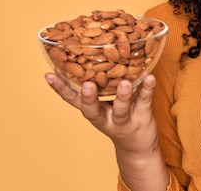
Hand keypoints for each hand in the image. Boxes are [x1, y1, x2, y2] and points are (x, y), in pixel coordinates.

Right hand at [45, 73, 159, 155]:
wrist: (138, 146)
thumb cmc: (119, 118)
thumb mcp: (105, 104)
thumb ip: (100, 85)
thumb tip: (91, 54)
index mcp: (93, 111)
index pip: (73, 100)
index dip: (60, 89)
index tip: (49, 74)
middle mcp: (105, 118)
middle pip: (93, 110)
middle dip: (88, 98)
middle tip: (87, 85)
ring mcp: (124, 120)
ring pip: (121, 109)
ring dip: (122, 96)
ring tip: (125, 83)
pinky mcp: (142, 117)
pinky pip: (145, 101)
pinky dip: (147, 89)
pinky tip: (150, 77)